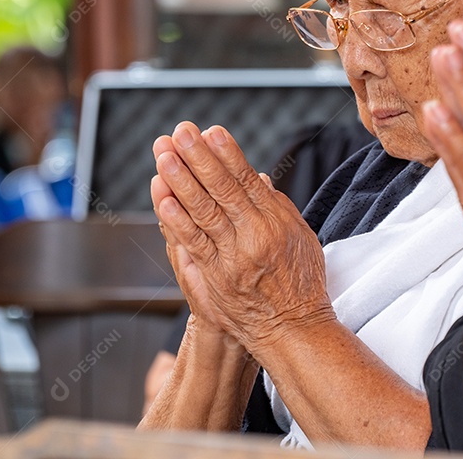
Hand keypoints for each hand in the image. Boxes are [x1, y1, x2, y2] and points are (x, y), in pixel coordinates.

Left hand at [153, 122, 334, 352]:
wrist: (293, 330)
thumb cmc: (299, 283)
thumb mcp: (300, 237)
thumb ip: (276, 206)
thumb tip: (256, 177)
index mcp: (276, 221)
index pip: (246, 180)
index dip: (226, 154)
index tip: (210, 131)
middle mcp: (254, 236)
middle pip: (221, 189)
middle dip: (197, 157)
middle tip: (179, 133)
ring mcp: (232, 257)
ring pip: (202, 212)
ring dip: (180, 181)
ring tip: (163, 156)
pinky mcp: (215, 277)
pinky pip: (192, 243)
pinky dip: (176, 220)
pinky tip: (163, 199)